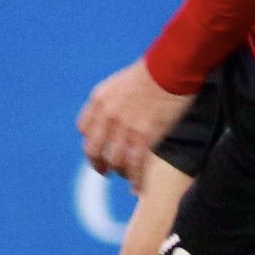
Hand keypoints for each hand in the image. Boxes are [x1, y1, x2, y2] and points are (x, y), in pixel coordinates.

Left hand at [77, 57, 194, 178]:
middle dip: (97, 163)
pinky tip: (137, 187)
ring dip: (118, 172)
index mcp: (99, 99)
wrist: (170, 67)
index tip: (98, 148)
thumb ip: (114, 99)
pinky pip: (135, 165)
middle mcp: (107, 115)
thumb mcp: (122, 81)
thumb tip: (116, 112)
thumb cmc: (153, 70)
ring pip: (113, 161)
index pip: (84, 128)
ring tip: (124, 178)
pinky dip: (135, 179)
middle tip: (103, 171)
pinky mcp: (144, 136)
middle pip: (93, 149)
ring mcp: (124, 127)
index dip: (91, 141)